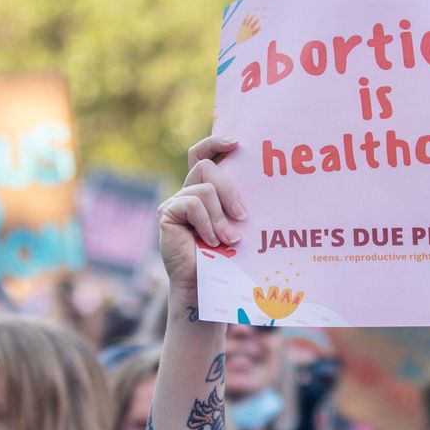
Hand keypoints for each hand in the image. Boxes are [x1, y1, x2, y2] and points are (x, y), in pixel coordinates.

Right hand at [158, 135, 249, 294]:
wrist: (206, 286)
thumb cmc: (228, 258)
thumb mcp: (238, 223)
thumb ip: (239, 202)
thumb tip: (262, 178)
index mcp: (205, 191)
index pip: (203, 154)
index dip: (215, 143)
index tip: (237, 143)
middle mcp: (188, 192)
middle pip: (206, 166)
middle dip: (229, 189)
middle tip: (243, 215)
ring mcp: (175, 202)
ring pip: (204, 189)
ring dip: (220, 217)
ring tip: (227, 239)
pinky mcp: (166, 213)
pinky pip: (193, 204)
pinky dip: (207, 224)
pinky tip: (209, 242)